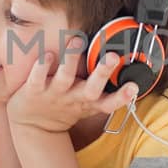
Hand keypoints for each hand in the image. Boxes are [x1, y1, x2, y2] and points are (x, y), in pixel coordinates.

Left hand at [7, 47, 139, 133]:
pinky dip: (42, 67)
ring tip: (76, 41)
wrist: (34, 126)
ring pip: (64, 77)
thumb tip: (122, 62)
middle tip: (113, 57)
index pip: (110, 102)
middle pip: (91, 89)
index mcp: (88, 102)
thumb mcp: (86, 104)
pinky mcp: (34, 90)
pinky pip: (37, 78)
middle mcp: (74, 98)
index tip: (134, 86)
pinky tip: (47, 55)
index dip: (123, 96)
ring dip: (71, 59)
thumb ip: (103, 87)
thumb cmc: (64, 108)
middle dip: (103, 73)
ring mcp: (54, 94)